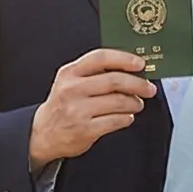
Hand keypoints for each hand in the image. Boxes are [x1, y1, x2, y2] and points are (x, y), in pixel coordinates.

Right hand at [28, 49, 157, 168]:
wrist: (44, 133)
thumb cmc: (64, 104)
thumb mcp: (71, 81)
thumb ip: (96, 72)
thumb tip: (133, 67)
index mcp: (70, 73)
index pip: (100, 57)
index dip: (124, 59)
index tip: (140, 63)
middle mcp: (72, 89)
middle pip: (114, 80)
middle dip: (138, 84)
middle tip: (149, 88)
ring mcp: (77, 110)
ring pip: (119, 102)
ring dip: (135, 103)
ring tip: (137, 104)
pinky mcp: (85, 129)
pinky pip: (117, 120)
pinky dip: (127, 118)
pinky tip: (126, 117)